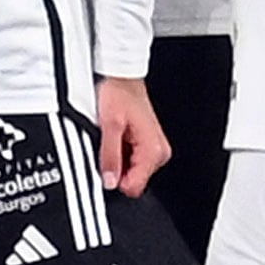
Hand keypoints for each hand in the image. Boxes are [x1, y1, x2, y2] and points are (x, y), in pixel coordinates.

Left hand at [97, 75, 170, 196]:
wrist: (122, 77)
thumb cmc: (118, 93)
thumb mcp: (109, 125)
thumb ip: (110, 156)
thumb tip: (109, 182)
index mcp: (154, 150)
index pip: (134, 187)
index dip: (114, 180)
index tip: (104, 165)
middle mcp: (159, 152)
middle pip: (132, 181)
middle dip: (116, 168)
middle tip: (108, 145)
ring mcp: (155, 149)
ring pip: (131, 172)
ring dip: (118, 160)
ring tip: (112, 138)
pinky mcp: (148, 146)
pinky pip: (132, 162)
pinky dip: (121, 153)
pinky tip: (116, 138)